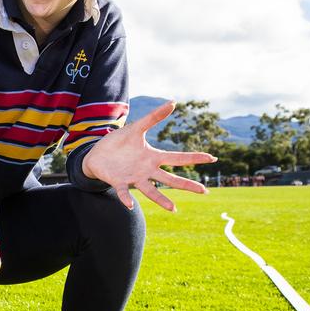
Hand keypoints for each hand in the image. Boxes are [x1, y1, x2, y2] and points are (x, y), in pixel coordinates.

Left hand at [81, 100, 216, 211]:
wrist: (97, 154)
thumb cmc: (119, 142)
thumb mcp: (136, 128)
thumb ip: (153, 117)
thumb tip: (173, 102)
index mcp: (153, 157)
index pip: (178, 158)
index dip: (195, 158)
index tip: (212, 158)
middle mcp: (147, 170)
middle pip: (171, 180)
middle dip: (187, 185)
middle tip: (204, 191)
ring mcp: (134, 178)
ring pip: (151, 191)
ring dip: (161, 200)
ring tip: (173, 209)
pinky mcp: (119, 182)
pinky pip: (124, 192)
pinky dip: (127, 198)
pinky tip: (130, 204)